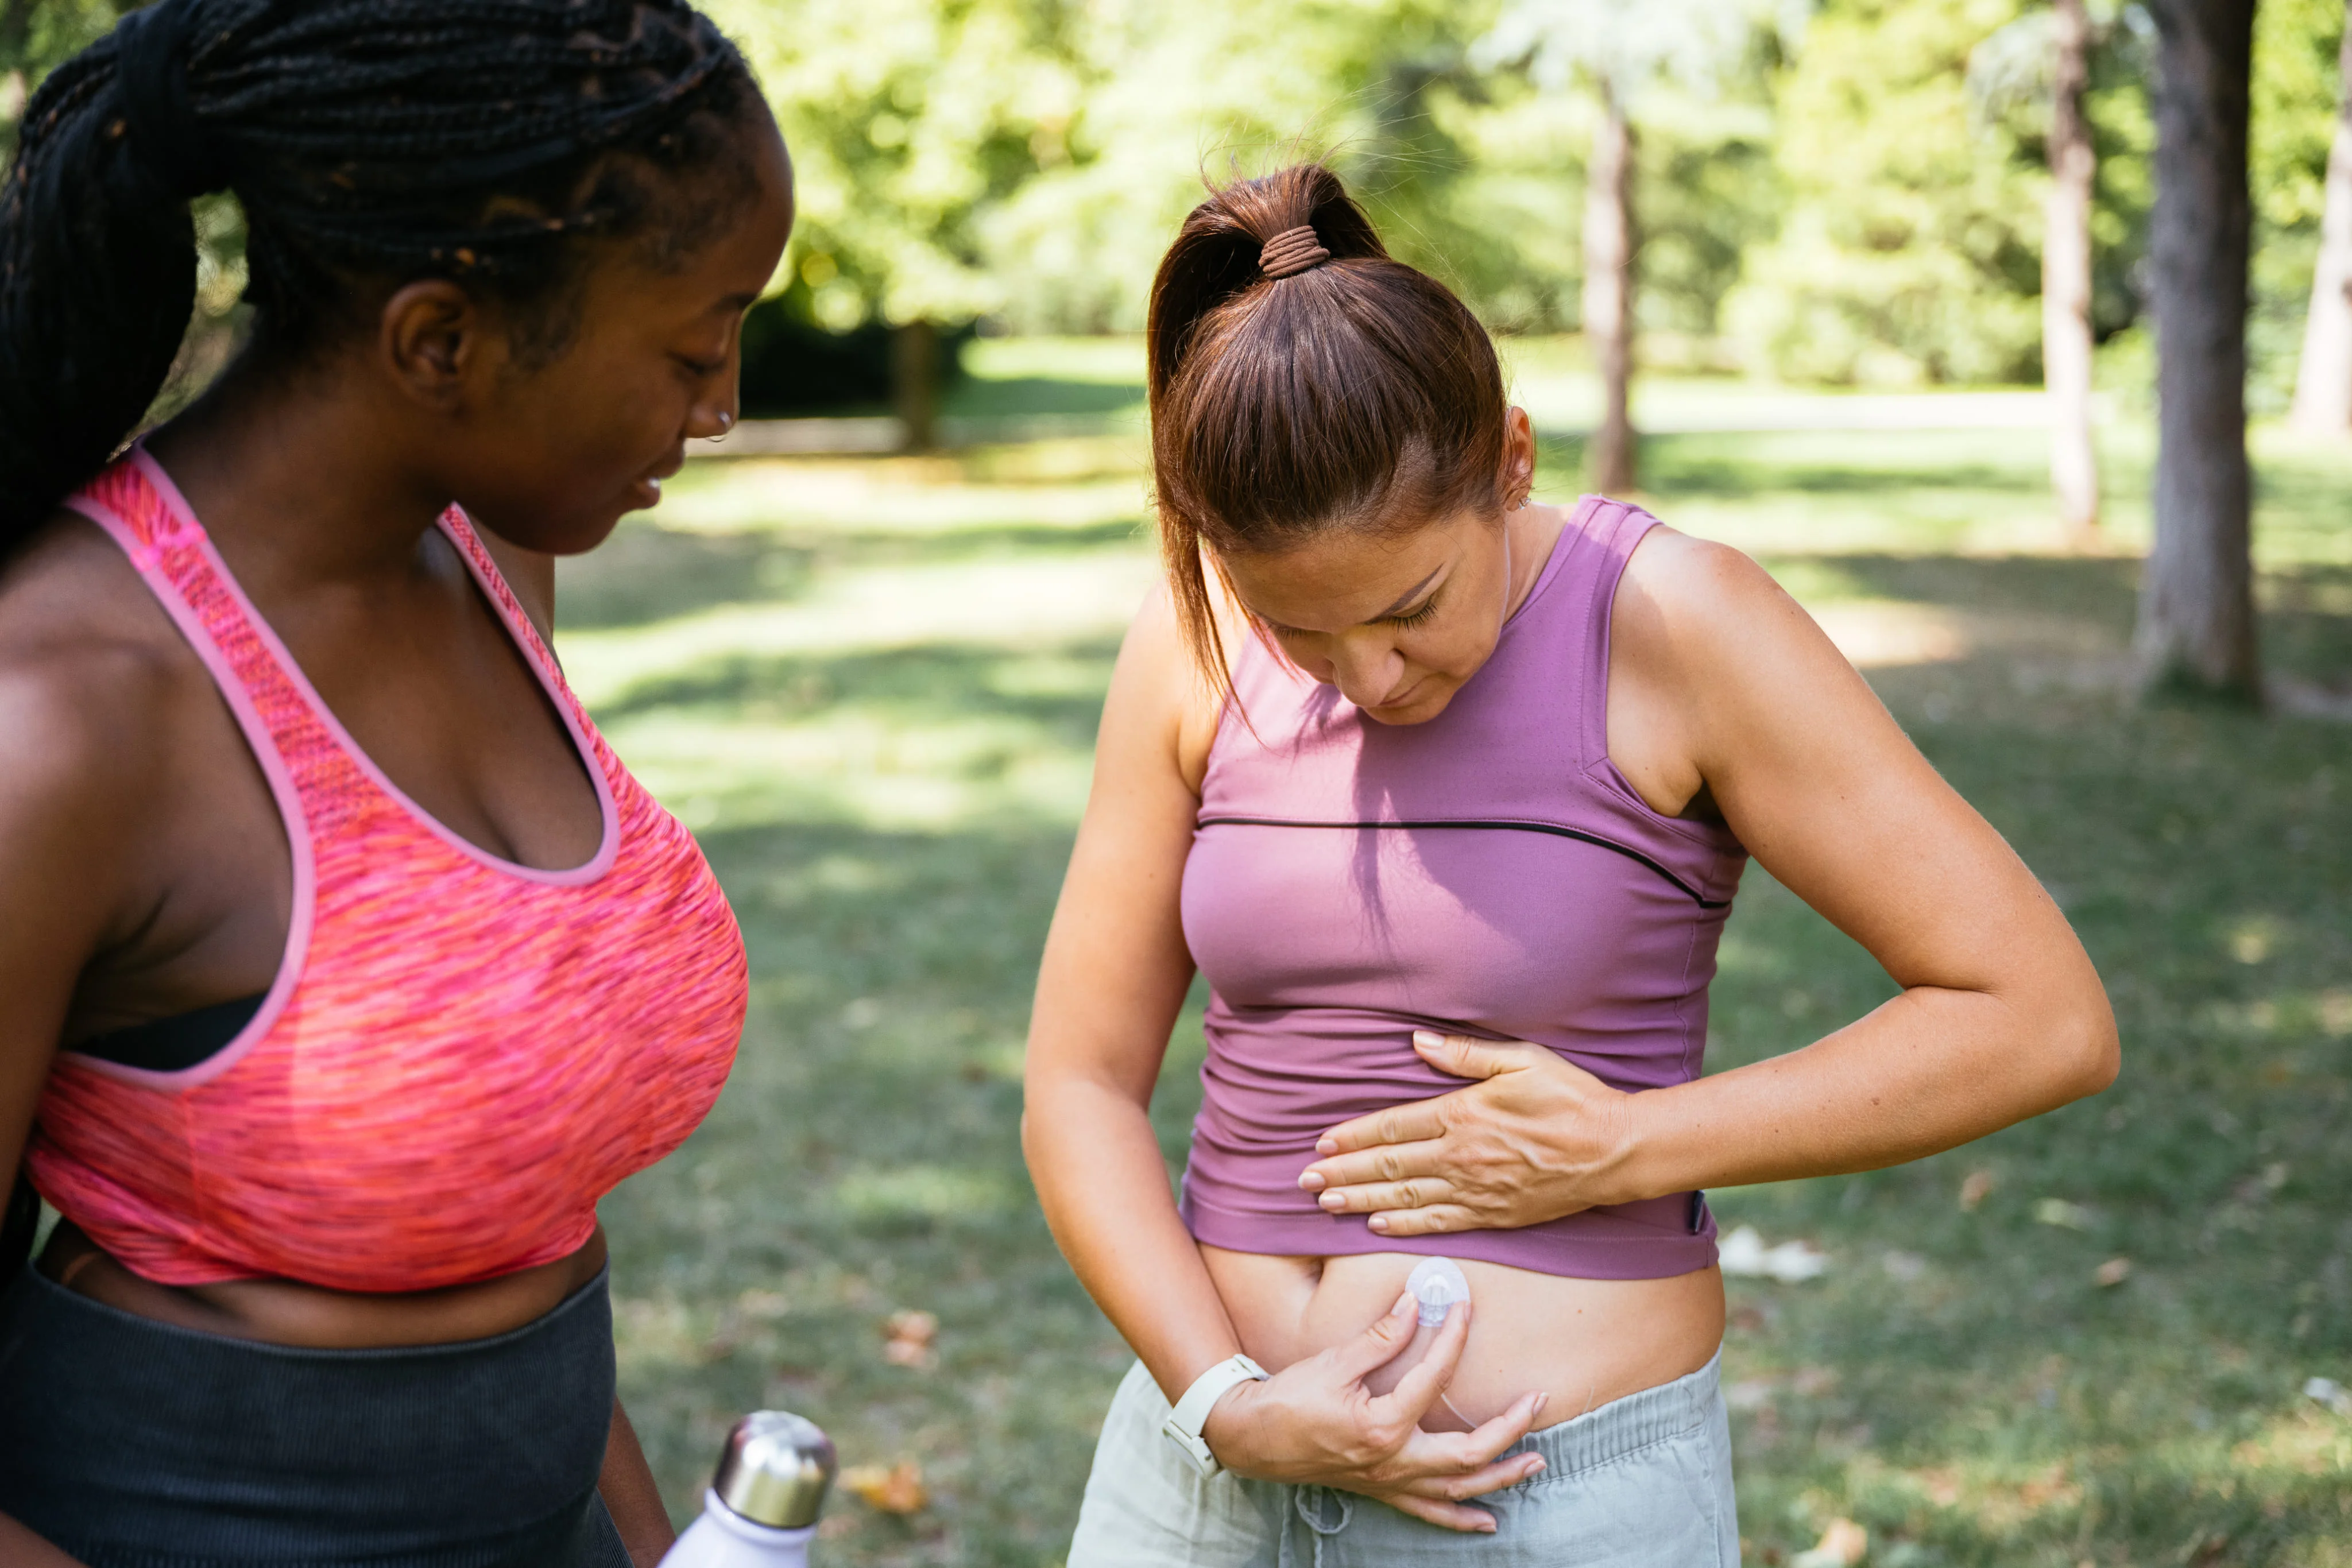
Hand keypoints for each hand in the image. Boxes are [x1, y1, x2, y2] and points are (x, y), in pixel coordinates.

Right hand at [1199, 1292, 1548, 1530]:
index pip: (1431, 1378)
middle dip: (1509, 1428)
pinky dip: (1461, 1518)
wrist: (1252, 1438)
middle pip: (1468, 1452)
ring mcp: (1389, 1482)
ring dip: (1501, 1476)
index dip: (1451, 1339)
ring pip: (1457, 1488)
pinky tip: (1488, 1521)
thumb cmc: (1289, 1399)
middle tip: (1538, 1401)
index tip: (1464, 1309)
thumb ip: (1379, 1338)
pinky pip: (1428, 1513)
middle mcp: (1393, 1462)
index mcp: (1382, 1425)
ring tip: (1537, 1462)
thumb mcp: (1333, 1362)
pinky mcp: (1381, 1490)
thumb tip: (1415, 1305)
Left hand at [1296, 1031, 1636, 1235]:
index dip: (1353, 1136)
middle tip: (1304, 1181)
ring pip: (1405, 1198)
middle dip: (1342, 1173)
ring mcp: (1477, 1189)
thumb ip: (1464, 1054)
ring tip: (1325, 1204)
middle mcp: (1461, 1155)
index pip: (1392, 1125)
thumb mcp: (1520, 1060)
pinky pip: (1438, 1223)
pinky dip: (1403, 1226)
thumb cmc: (1570, 1097)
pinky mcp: (1494, 1215)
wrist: (1615, 1149)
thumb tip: (1417, 1040)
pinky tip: (1375, 1227)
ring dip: (1360, 1201)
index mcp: (1462, 1113)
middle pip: (1389, 1165)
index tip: (1321, 1143)